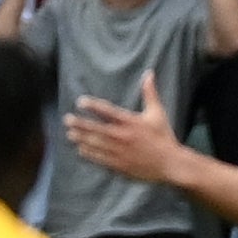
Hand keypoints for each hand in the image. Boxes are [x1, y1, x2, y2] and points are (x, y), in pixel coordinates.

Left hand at [66, 72, 192, 181]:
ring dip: (81, 138)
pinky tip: (81, 149)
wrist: (171, 164)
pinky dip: (89, 154)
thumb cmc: (164, 137)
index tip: (80, 101)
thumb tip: (149, 73)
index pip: (108, 111)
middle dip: (80, 124)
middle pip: (96, 129)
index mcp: (131, 123)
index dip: (93, 105)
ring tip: (70, 134)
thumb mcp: (157, 113)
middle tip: (67, 119)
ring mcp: (120, 152)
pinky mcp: (120, 164)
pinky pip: (100, 158)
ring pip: (95, 144)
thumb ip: (150, 93)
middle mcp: (122, 137)